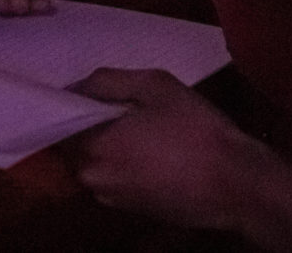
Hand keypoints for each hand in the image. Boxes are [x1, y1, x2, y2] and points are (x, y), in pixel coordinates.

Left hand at [69, 68, 268, 232]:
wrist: (233, 184)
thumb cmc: (193, 129)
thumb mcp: (155, 85)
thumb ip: (108, 81)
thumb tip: (80, 86)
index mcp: (91, 146)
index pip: (59, 121)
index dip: (72, 102)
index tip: (91, 90)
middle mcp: (91, 177)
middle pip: (75, 143)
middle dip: (92, 123)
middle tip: (122, 104)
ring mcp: (111, 198)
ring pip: (97, 161)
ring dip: (110, 144)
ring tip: (143, 127)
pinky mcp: (131, 210)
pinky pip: (116, 177)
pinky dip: (125, 163)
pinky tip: (154, 151)